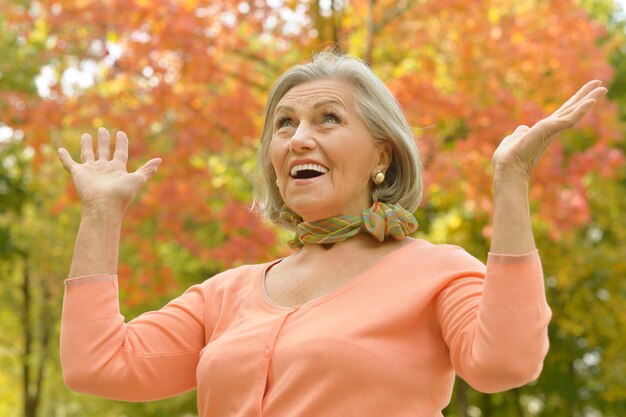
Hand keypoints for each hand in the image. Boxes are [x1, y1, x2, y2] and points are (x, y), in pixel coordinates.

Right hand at [58, 127, 161, 213]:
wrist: (104, 205)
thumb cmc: (122, 193)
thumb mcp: (138, 179)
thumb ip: (147, 170)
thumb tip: (159, 160)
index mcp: (117, 169)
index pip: (120, 152)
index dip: (121, 143)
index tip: (121, 133)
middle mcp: (104, 169)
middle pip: (104, 151)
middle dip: (104, 140)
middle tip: (103, 130)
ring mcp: (91, 170)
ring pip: (88, 154)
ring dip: (86, 145)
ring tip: (86, 135)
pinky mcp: (78, 173)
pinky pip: (69, 163)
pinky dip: (64, 157)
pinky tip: (60, 149)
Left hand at [492, 80, 606, 183]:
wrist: (507, 168)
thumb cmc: (508, 159)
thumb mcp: (513, 139)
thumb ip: (520, 132)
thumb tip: (523, 128)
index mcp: (543, 130)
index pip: (562, 113)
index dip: (573, 102)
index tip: (584, 94)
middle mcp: (551, 129)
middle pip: (571, 108)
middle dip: (586, 96)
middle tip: (600, 84)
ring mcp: (551, 130)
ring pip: (574, 111)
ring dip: (588, 99)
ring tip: (602, 87)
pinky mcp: (550, 129)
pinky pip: (569, 119)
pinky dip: (581, 110)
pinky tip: (591, 100)